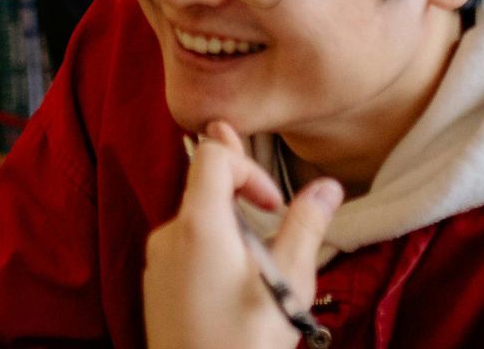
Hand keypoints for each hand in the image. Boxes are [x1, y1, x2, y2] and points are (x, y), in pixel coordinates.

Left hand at [144, 122, 342, 348]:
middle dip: (245, 206)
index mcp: (198, 224)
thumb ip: (305, 228)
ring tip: (257, 283)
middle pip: (205, 187)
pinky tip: (232, 299)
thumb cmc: (244, 345)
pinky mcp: (155, 287)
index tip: (273, 207)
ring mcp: (157, 262)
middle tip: (273, 248)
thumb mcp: (287, 287)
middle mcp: (169, 234)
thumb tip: (328, 185)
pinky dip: (213, 257)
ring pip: (198, 221)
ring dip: (232, 236)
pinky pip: (186, 250)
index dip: (248, 168)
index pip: (213, 154)